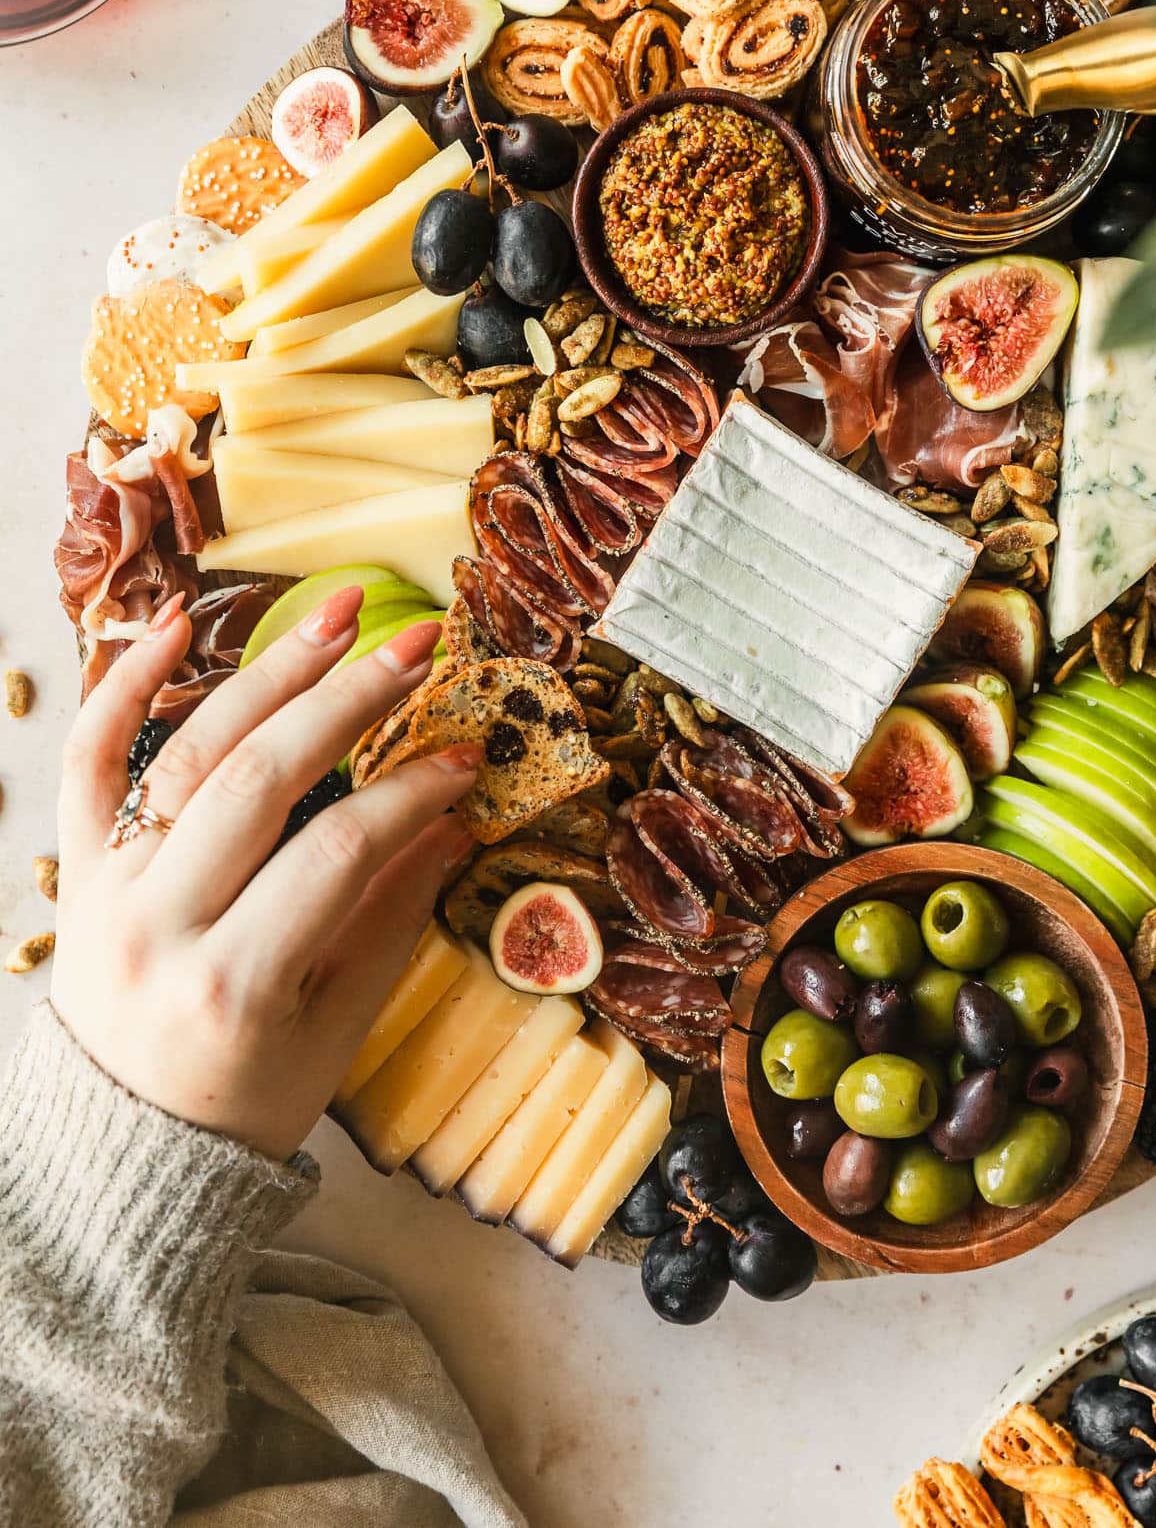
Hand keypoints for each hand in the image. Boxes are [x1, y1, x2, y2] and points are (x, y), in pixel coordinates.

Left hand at [51, 586, 478, 1160]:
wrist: (121, 1152)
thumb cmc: (243, 1101)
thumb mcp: (335, 1032)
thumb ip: (391, 921)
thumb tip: (456, 818)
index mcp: (234, 984)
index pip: (337, 853)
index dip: (411, 793)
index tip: (465, 754)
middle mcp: (157, 927)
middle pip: (258, 781)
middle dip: (348, 701)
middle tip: (416, 646)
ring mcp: (105, 890)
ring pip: (185, 753)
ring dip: (267, 672)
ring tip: (337, 615)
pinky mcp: (78, 868)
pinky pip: (89, 760)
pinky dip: (123, 683)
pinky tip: (177, 619)